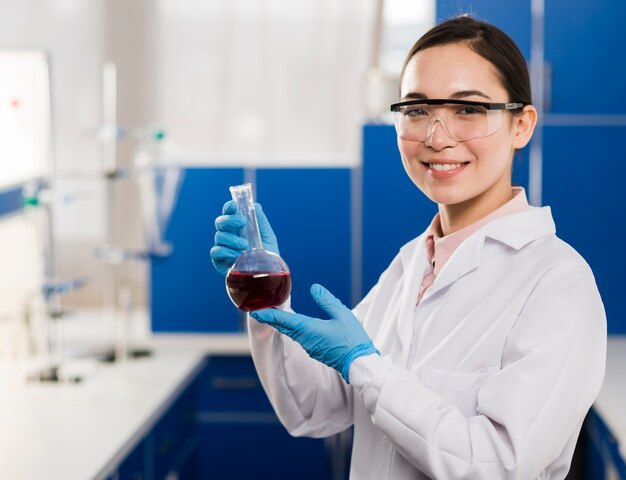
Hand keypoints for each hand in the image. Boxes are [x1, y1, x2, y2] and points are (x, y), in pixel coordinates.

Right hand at [210, 200, 279, 274]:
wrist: (268, 276)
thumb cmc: (268, 255)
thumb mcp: (268, 236)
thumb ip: (261, 221)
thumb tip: (255, 206)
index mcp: (238, 228)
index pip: (229, 213)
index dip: (229, 207)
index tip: (233, 205)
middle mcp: (228, 236)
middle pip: (220, 222)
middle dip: (230, 220)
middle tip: (242, 223)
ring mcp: (223, 248)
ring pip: (218, 236)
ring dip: (231, 238)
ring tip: (244, 245)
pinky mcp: (219, 261)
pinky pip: (216, 251)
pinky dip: (225, 251)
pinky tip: (236, 255)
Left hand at [250, 284, 378, 382]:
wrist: (360, 365)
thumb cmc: (352, 339)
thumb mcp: (342, 315)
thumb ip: (327, 301)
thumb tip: (314, 288)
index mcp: (309, 329)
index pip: (283, 320)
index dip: (268, 315)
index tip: (254, 312)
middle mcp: (305, 339)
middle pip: (284, 327)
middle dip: (272, 318)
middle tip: (260, 311)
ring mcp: (310, 347)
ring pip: (292, 332)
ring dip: (282, 323)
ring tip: (274, 314)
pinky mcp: (316, 350)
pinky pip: (300, 337)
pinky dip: (292, 329)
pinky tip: (295, 324)